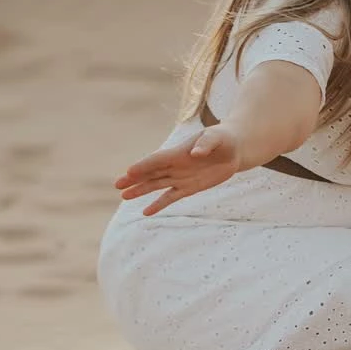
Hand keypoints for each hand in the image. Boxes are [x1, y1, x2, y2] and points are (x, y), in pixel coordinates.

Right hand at [114, 124, 243, 215]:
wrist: (233, 149)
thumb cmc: (221, 139)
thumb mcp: (216, 137)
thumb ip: (206, 144)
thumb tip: (196, 154)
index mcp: (178, 152)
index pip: (158, 160)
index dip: (145, 165)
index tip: (130, 172)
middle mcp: (175, 165)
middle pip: (151, 173)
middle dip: (135, 178)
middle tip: (118, 185)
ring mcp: (180, 177)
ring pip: (156, 185)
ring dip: (141, 190)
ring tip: (124, 196)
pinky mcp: (189, 188)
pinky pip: (171, 197)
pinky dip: (158, 204)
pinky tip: (146, 212)